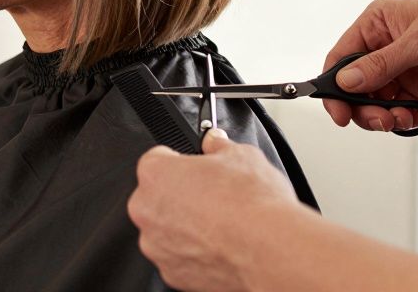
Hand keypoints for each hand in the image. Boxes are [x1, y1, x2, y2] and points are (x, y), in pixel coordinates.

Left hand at [128, 130, 297, 291]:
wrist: (270, 250)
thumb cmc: (253, 204)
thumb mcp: (242, 155)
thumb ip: (218, 146)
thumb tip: (215, 142)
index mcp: (156, 174)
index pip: (157, 160)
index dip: (180, 162)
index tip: (195, 168)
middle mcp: (147, 211)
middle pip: (158, 198)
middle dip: (180, 196)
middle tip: (213, 197)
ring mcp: (157, 246)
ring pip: (167, 231)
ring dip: (185, 227)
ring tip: (220, 224)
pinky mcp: (172, 274)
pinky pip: (178, 258)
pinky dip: (194, 253)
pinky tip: (220, 246)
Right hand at [324, 0, 417, 132]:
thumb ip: (382, 64)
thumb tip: (346, 81)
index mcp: (377, 23)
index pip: (341, 57)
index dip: (335, 86)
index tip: (339, 112)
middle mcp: (385, 45)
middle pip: (356, 85)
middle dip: (365, 108)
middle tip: (382, 121)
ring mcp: (403, 67)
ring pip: (377, 101)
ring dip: (387, 116)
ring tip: (406, 119)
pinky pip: (401, 109)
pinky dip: (407, 119)